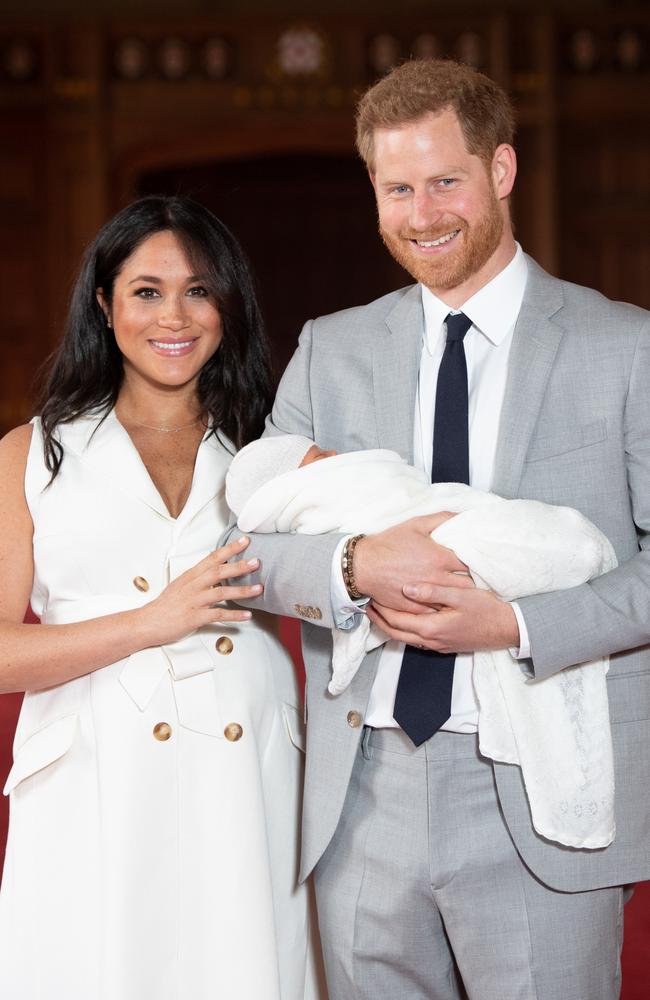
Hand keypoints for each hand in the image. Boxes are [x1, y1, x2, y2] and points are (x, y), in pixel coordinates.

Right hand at [138, 536, 261, 645]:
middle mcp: (193, 586)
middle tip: (256, 562)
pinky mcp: (194, 617)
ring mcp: (193, 601)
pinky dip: (234, 615)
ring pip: (220, 593)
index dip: (229, 549)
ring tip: (258, 589)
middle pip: (218, 572)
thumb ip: (198, 577)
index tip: (244, 541)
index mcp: (190, 576)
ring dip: (241, 591)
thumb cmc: (165, 605)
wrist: (147, 622)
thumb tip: (216, 570)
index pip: (212, 558)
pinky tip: (247, 615)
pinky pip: (217, 615)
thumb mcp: (181, 585)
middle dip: (238, 566)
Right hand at [353, 514, 472, 611]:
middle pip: (468, 585)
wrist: (363, 566)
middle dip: (474, 582)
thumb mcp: (416, 524)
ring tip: (467, 594)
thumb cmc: (389, 544)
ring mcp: (427, 596)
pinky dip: (444, 607)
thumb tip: (462, 516)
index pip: (472, 563)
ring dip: (461, 597)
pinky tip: (447, 604)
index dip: (479, 563)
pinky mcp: (416, 608)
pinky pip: (437, 611)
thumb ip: (442, 518)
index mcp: (439, 558)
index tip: (482, 562)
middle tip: (478, 579)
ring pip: (454, 600)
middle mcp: (436, 578)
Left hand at [366, 584, 519, 652]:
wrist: (507, 630)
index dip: (381, 609)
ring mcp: (437, 645)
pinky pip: (416, 639)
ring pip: (405, 638)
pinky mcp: (444, 645)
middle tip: (368, 604)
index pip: (396, 621)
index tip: (370, 596)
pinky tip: (404, 617)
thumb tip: (407, 589)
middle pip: (395, 633)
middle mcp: (431, 641)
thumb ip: (433, 591)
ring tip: (381, 610)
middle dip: (379, 619)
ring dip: (390, 625)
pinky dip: (404, 629)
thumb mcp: (461, 595)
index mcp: (431, 628)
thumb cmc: (487, 610)